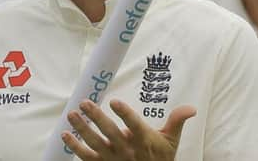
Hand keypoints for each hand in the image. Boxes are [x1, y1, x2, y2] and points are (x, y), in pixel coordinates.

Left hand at [62, 99, 195, 160]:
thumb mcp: (171, 141)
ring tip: (72, 115)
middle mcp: (127, 150)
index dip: (124, 114)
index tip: (115, 102)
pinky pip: (86, 157)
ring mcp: (113, 159)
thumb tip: (191, 107)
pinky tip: (65, 135)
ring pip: (95, 143)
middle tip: (85, 103)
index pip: (134, 125)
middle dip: (96, 117)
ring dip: (82, 129)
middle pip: (110, 132)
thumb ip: (177, 121)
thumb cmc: (160, 159)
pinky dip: (75, 146)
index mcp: (144, 141)